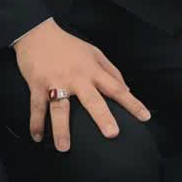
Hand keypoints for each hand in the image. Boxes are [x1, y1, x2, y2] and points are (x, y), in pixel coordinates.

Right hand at [12, 18, 149, 151]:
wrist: (36, 33)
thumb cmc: (68, 45)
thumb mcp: (93, 52)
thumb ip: (111, 71)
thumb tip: (126, 89)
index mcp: (92, 70)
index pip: (116, 88)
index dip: (131, 103)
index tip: (145, 117)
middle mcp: (76, 78)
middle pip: (91, 100)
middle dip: (102, 117)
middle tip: (112, 134)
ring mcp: (55, 82)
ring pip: (60, 108)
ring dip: (61, 129)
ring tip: (64, 148)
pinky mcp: (37, 85)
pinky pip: (37, 107)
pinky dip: (36, 123)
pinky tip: (37, 138)